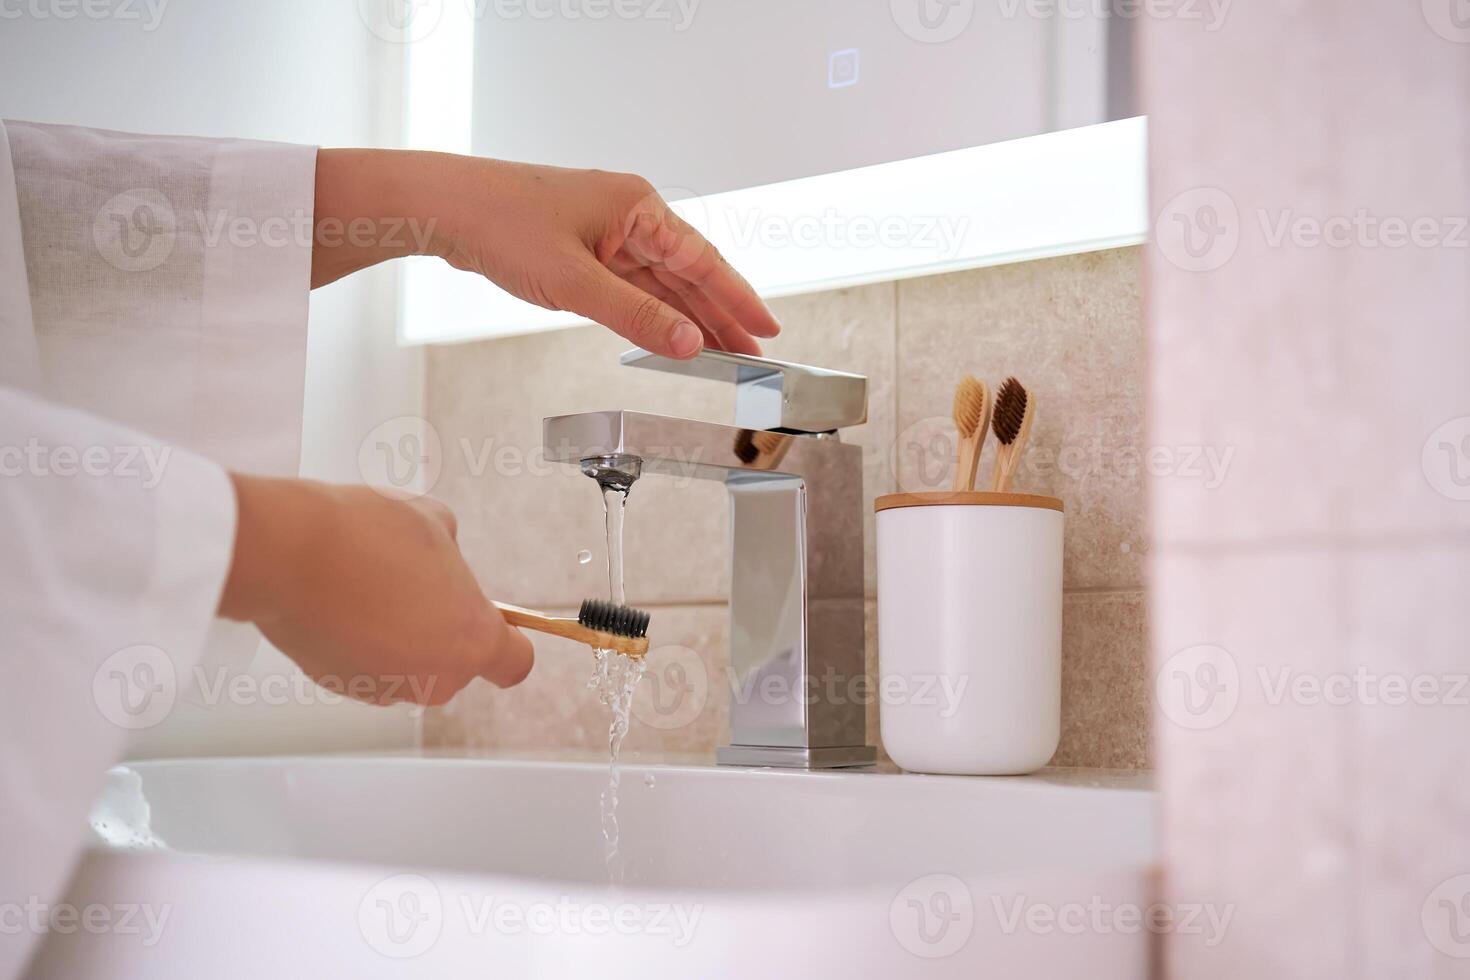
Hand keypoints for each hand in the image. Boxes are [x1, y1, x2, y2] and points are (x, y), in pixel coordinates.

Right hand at [219, 474, 532, 704]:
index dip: (506, 642)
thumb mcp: (435, 521)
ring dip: (399, 638)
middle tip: (418, 586)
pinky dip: (360, 643)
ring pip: (408, 667)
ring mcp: (385, 688)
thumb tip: (439, 560)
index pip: (514, 663)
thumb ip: (451, 555)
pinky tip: (343, 603)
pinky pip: (367, 667)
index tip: (493, 623)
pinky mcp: (340, 686)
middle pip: (457, 665)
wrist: (288, 552)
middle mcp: (434, 677)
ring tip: (373, 588)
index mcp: (472, 639)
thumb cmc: (364, 535)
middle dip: (443, 632)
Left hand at [312, 149, 781, 358]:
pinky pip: (631, 283)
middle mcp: (628, 213)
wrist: (443, 209)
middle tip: (751, 352)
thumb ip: (636, 317)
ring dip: (687, 316)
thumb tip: (687, 344)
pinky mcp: (582, 248)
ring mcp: (605, 231)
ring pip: (660, 281)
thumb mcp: (576, 283)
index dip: (738, 299)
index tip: (767, 328)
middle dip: (720, 314)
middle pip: (688, 272)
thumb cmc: (502, 225)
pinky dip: (651, 311)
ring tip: (720, 351)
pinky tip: (669, 333)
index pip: (703, 260)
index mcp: (638, 206)